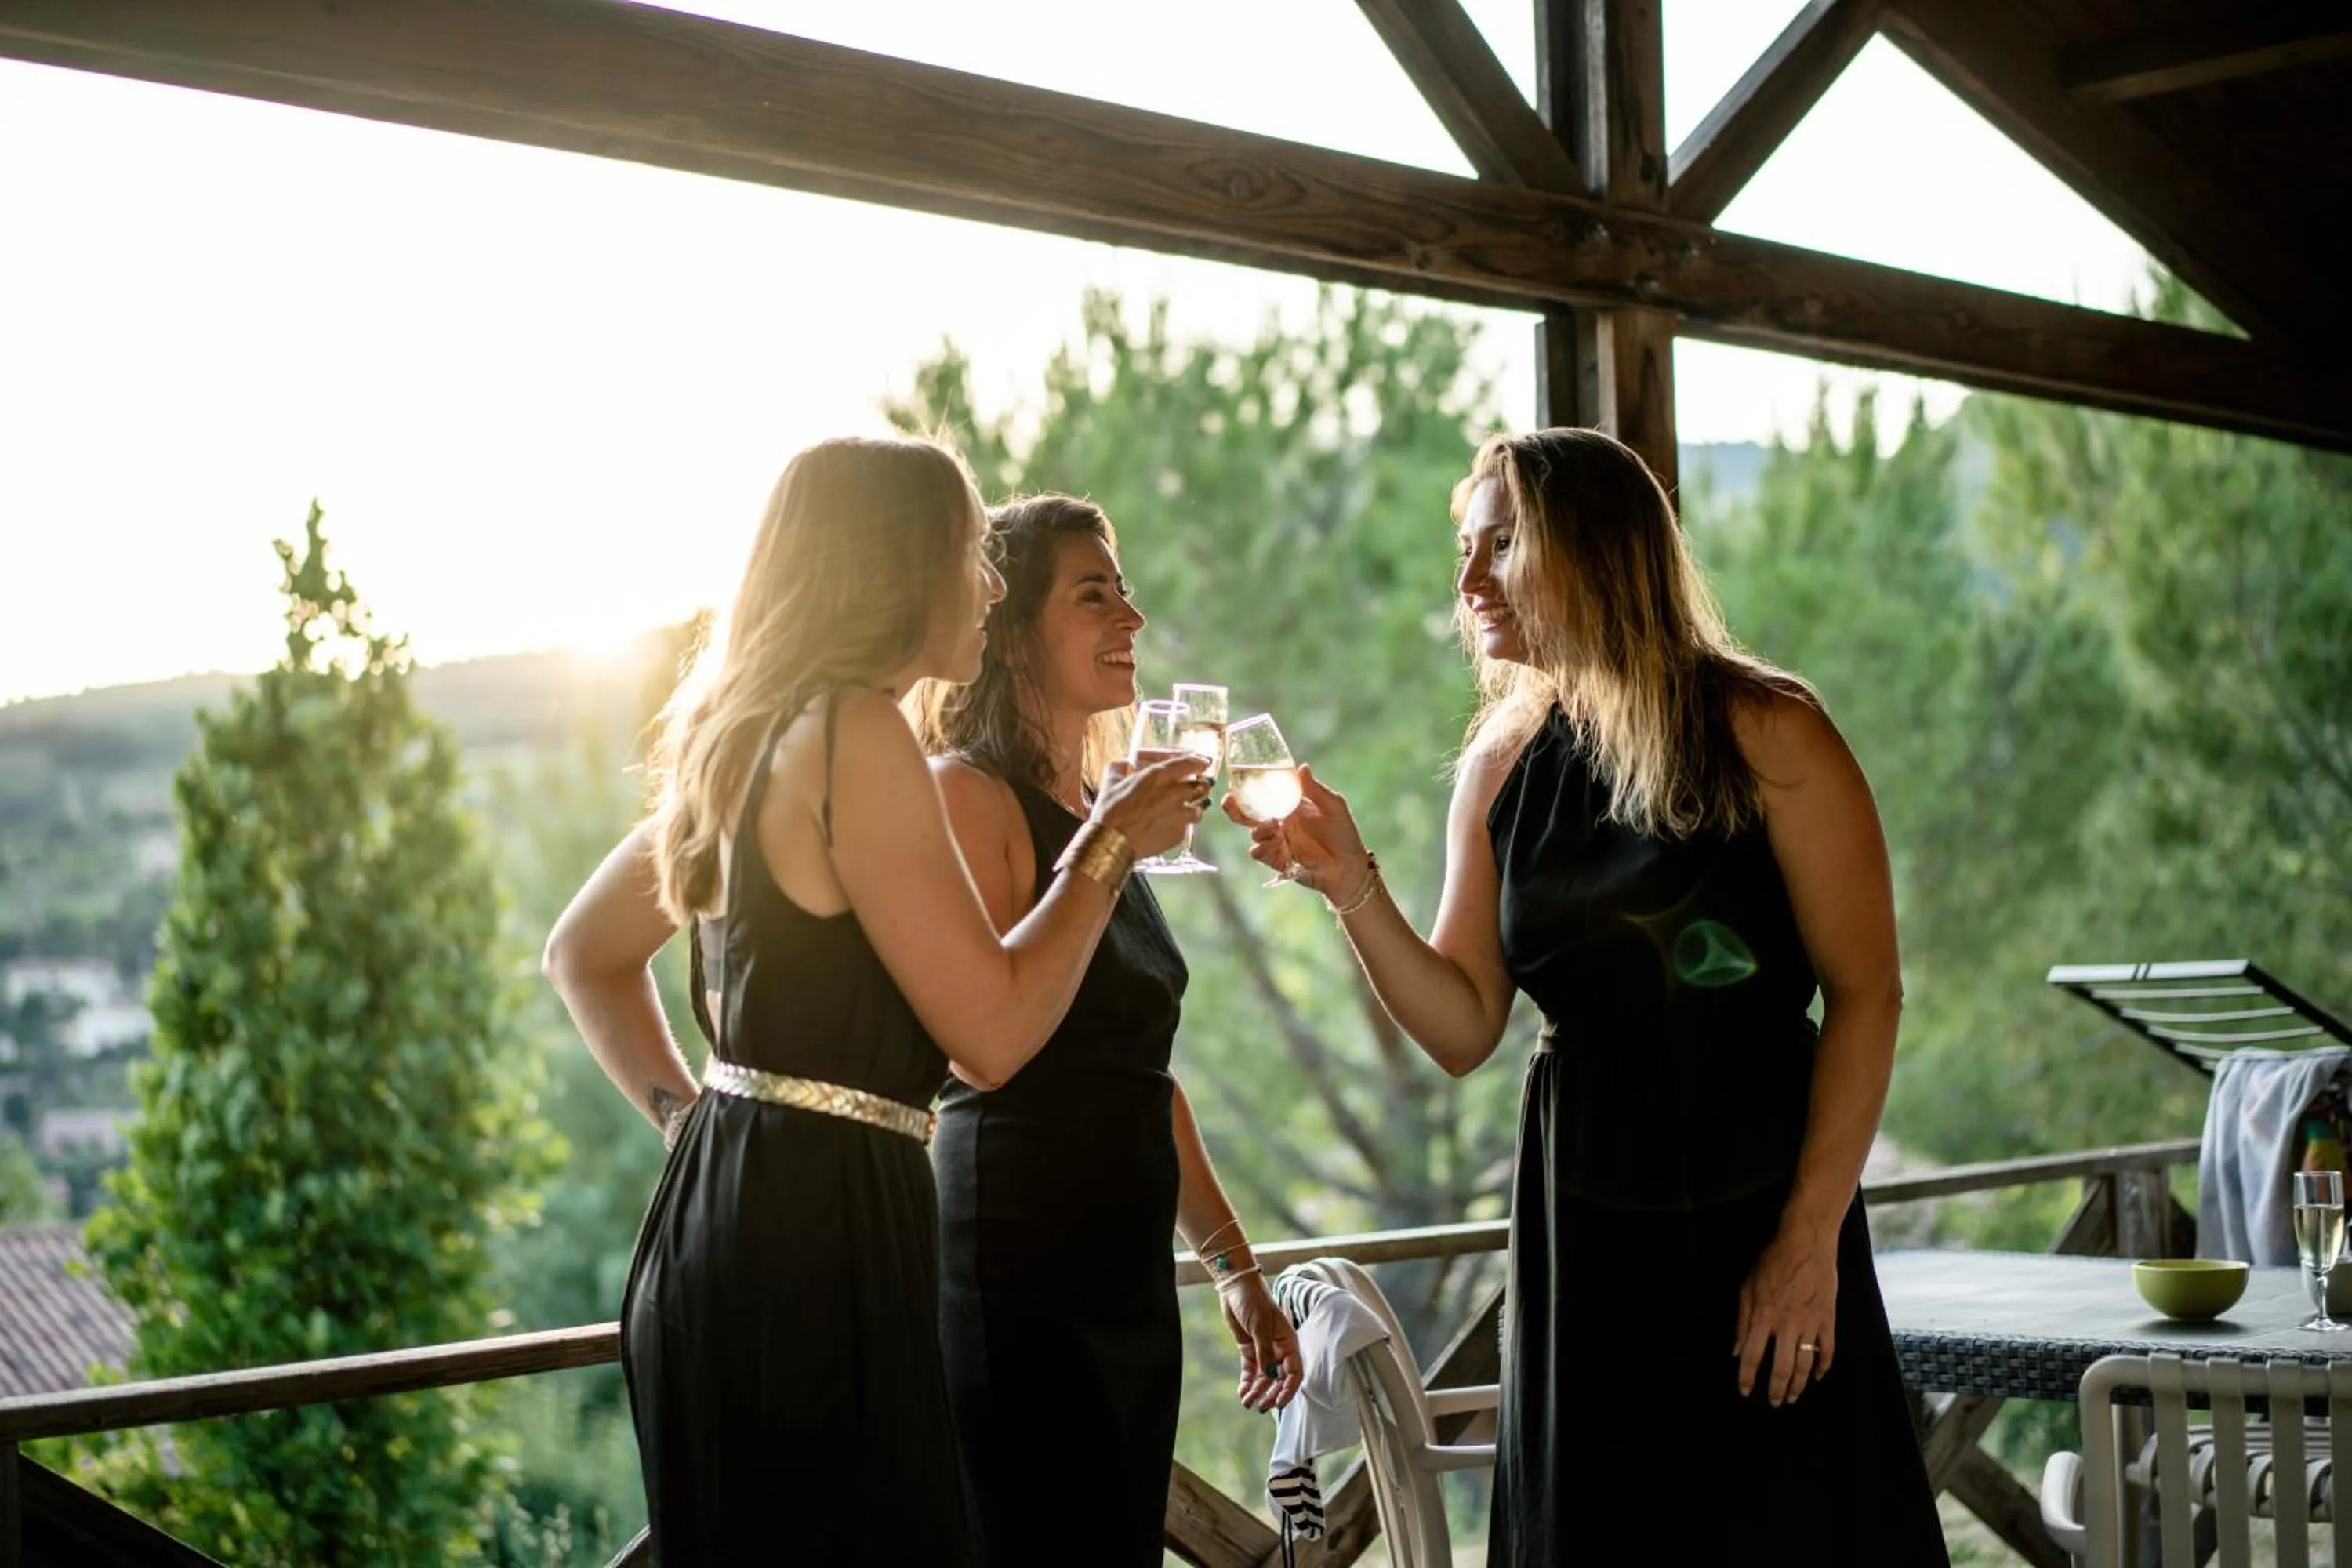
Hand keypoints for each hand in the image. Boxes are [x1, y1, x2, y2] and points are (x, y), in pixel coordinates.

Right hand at [1093, 754, 1210, 858]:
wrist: (1112, 842)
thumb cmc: (1110, 810)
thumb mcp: (1110, 782)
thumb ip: (1120, 768)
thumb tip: (1124, 764)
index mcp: (1158, 776)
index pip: (1189, 763)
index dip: (1200, 762)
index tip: (1205, 763)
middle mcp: (1174, 793)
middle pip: (1201, 786)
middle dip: (1201, 785)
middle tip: (1197, 787)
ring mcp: (1179, 815)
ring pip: (1200, 808)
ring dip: (1196, 806)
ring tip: (1189, 808)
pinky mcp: (1179, 834)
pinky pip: (1187, 827)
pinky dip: (1183, 824)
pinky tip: (1173, 825)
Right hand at [1221, 765, 1366, 894]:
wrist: (1349, 867)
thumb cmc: (1344, 834)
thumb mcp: (1334, 807)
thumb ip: (1316, 790)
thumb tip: (1302, 767)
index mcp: (1290, 806)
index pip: (1264, 794)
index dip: (1248, 788)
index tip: (1238, 781)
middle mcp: (1280, 822)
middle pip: (1249, 814)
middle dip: (1235, 808)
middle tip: (1229, 801)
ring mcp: (1278, 841)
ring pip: (1254, 832)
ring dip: (1256, 828)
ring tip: (1271, 826)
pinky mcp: (1278, 859)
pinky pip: (1260, 853)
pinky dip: (1259, 848)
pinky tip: (1268, 845)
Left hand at [1221, 1275, 1303, 1411]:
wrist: (1236, 1288)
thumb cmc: (1254, 1302)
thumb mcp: (1261, 1327)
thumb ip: (1265, 1353)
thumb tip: (1270, 1377)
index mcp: (1289, 1343)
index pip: (1295, 1372)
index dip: (1289, 1389)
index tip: (1279, 1403)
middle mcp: (1279, 1349)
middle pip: (1279, 1379)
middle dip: (1271, 1394)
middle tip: (1261, 1407)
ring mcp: (1264, 1351)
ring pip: (1264, 1378)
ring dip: (1257, 1391)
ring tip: (1247, 1402)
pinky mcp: (1249, 1350)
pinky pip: (1251, 1371)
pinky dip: (1247, 1383)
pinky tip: (1242, 1393)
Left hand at [1734, 1221, 1838, 1405]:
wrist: (1807, 1244)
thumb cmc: (1773, 1262)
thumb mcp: (1747, 1287)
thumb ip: (1742, 1321)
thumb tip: (1736, 1350)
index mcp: (1763, 1317)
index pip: (1753, 1356)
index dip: (1748, 1378)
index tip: (1745, 1391)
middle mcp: (1786, 1325)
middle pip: (1782, 1368)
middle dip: (1777, 1390)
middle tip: (1775, 1402)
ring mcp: (1810, 1324)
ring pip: (1805, 1365)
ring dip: (1799, 1385)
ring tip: (1794, 1397)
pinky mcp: (1828, 1320)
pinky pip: (1827, 1350)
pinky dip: (1824, 1366)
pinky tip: (1818, 1376)